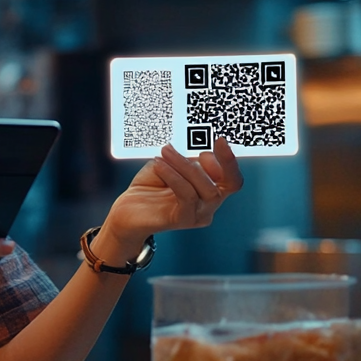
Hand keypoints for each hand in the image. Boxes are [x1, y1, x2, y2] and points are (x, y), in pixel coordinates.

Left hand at [100, 138, 243, 252]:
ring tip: (165, 152)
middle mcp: (209, 205)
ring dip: (185, 165)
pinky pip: (187, 195)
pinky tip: (160, 165)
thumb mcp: (170, 164)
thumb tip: (196, 147)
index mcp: (210, 189)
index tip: (220, 140)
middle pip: (226, 184)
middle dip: (210, 160)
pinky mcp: (183, 220)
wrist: (127, 210)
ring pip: (205, 188)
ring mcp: (198, 214)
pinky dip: (174, 176)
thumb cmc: (149, 186)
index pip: (233, 179)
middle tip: (190, 146)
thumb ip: (186, 157)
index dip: (230, 161)